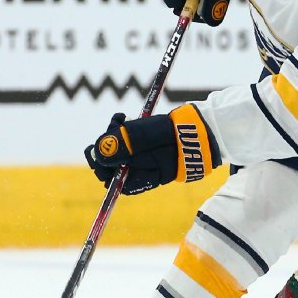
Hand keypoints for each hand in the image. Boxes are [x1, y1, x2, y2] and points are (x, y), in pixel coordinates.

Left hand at [84, 106, 219, 194]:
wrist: (201, 130)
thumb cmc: (174, 135)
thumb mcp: (145, 138)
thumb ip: (122, 145)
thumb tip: (96, 153)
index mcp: (139, 179)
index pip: (108, 178)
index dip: (99, 161)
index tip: (98, 143)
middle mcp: (139, 173)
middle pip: (110, 163)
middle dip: (106, 143)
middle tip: (114, 124)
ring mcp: (143, 161)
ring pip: (118, 151)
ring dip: (113, 134)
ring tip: (120, 118)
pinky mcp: (146, 150)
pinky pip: (127, 145)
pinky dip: (122, 132)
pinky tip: (123, 118)